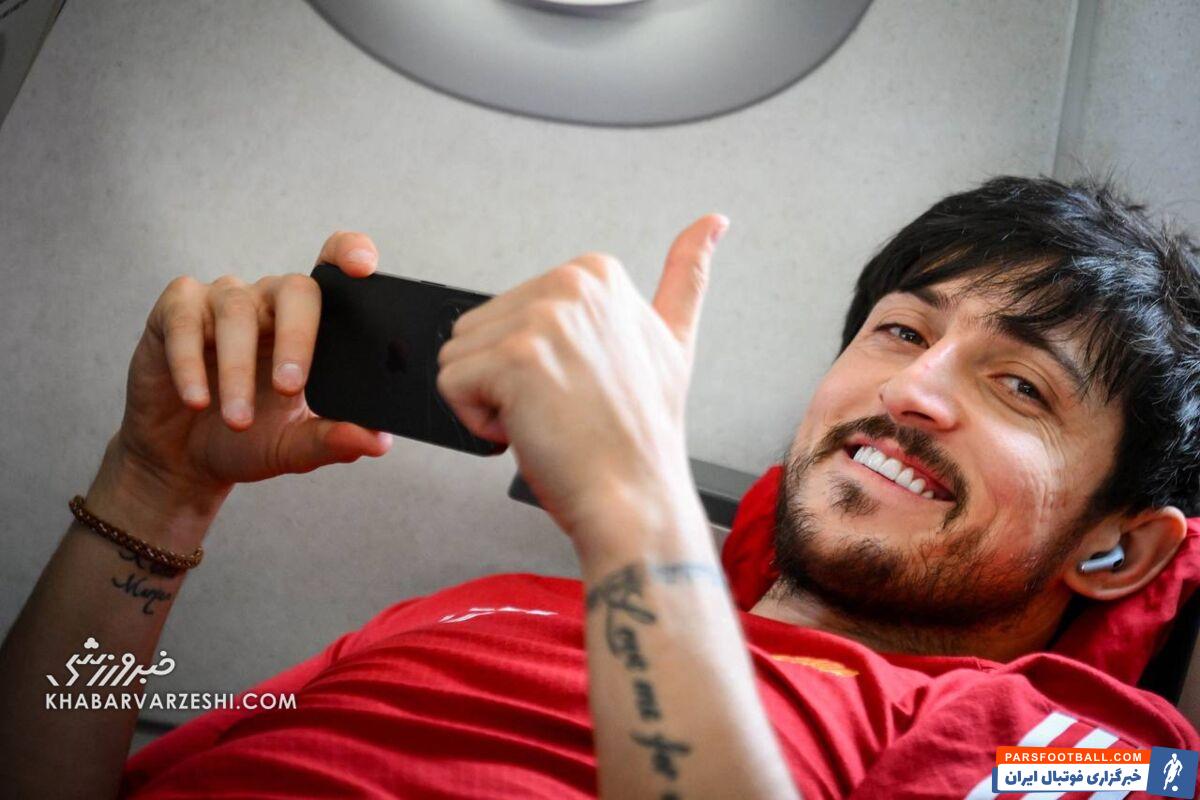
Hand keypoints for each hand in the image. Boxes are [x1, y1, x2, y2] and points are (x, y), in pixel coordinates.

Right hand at [109, 231, 393, 502]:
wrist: (183, 457)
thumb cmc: (247, 439)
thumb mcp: (294, 447)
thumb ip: (333, 440)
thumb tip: (378, 443)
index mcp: (311, 324)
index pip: (335, 268)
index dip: (350, 253)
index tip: (363, 268)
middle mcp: (270, 302)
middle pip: (295, 289)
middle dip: (296, 338)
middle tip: (290, 389)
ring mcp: (223, 301)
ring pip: (237, 312)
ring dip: (238, 371)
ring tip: (238, 420)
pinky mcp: (176, 311)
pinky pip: (185, 321)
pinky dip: (190, 363)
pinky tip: (197, 399)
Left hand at [436, 214, 728, 541]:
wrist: (636, 499)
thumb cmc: (641, 436)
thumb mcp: (673, 342)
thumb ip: (686, 276)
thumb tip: (712, 222)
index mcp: (597, 273)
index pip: (509, 311)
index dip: (533, 361)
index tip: (578, 386)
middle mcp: (570, 285)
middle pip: (478, 329)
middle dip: (507, 379)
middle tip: (564, 409)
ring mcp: (544, 319)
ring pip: (459, 354)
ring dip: (489, 400)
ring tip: (547, 418)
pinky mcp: (515, 359)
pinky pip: (449, 384)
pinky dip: (476, 421)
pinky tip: (528, 432)